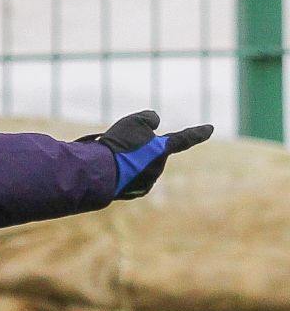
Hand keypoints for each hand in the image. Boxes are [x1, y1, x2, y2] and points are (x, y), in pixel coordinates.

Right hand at [82, 109, 212, 198]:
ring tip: (110, 160)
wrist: (100, 172)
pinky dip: (123, 174)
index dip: (198, 133)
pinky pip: (131, 179)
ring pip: (140, 167)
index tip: (210, 129)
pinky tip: (110, 172)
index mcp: (164, 149)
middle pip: (152, 153)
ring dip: (128, 162)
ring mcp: (148, 181)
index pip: (185, 138)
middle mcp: (160, 167)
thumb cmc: (118, 145)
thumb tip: (155, 124)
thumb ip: (150, 118)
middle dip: (139, 150)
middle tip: (119, 146)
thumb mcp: (134, 120)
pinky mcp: (135, 193)